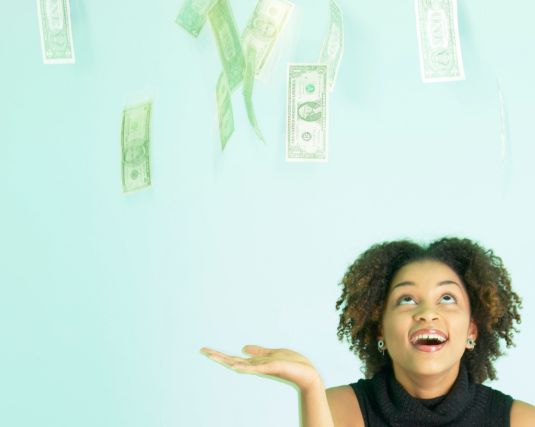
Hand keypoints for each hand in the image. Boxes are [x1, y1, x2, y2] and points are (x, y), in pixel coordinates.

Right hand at [200, 345, 321, 391]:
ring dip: (226, 360)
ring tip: (212, 355)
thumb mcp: (273, 354)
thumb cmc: (292, 364)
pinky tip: (234, 365)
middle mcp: (256, 367)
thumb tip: (243, 348)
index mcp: (256, 363)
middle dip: (218, 356)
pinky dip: (244, 367)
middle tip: (202, 350)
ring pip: (240, 364)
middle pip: (232, 361)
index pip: (234, 358)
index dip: (221, 355)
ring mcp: (262, 368)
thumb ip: (259, 352)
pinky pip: (255, 367)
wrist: (308, 374)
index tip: (206, 350)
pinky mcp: (271, 368)